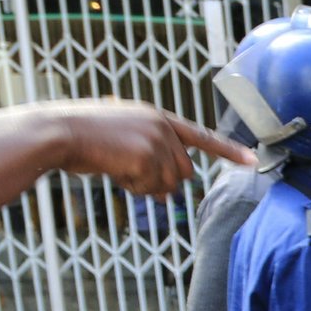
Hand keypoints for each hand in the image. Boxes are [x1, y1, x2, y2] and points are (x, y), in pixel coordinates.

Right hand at [30, 102, 245, 195]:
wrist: (58, 132)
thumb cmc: (83, 136)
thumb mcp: (123, 138)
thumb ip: (152, 157)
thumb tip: (170, 193)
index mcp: (157, 117)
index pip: (201, 136)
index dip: (228, 151)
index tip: (252, 161)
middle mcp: (162, 126)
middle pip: (185, 171)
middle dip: (162, 180)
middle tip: (129, 171)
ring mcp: (156, 141)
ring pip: (170, 184)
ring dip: (146, 186)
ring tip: (117, 166)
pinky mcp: (147, 156)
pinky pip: (151, 188)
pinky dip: (133, 187)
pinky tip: (113, 170)